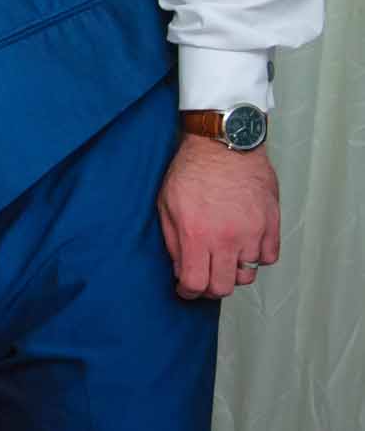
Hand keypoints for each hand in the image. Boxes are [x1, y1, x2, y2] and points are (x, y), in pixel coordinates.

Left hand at [157, 134, 279, 298]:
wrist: (223, 145)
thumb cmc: (191, 170)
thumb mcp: (166, 204)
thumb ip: (173, 241)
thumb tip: (180, 270)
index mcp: (197, 235)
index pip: (196, 283)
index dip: (188, 292)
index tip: (186, 289)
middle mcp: (227, 239)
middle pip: (224, 287)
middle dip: (210, 288)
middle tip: (204, 277)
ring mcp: (253, 233)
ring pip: (248, 275)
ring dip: (233, 271)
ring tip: (223, 257)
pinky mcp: (271, 224)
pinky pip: (268, 257)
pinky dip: (256, 257)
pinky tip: (243, 245)